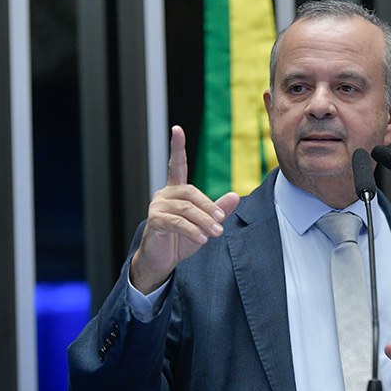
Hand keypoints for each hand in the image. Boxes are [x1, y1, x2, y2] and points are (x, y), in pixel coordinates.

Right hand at [130, 125, 239, 293]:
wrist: (162, 261)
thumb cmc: (181, 240)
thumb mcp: (205, 224)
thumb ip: (219, 209)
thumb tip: (235, 195)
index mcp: (176, 190)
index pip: (177, 165)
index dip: (177, 147)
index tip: (177, 129)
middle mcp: (165, 195)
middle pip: (190, 192)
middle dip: (208, 207)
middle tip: (221, 220)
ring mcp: (157, 207)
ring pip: (186, 209)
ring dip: (204, 221)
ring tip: (216, 232)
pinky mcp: (155, 222)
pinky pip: (177, 222)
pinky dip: (192, 230)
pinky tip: (202, 238)